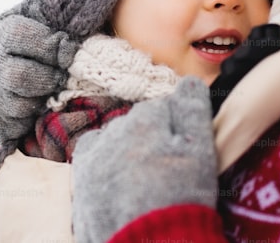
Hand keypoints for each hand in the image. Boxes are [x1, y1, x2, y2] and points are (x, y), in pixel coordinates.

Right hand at [0, 0, 79, 144]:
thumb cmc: (18, 43)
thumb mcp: (29, 19)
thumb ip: (50, 10)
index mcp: (0, 34)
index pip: (24, 38)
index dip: (53, 45)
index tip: (71, 49)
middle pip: (20, 76)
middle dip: (50, 76)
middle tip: (65, 74)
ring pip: (20, 104)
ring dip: (43, 98)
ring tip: (52, 88)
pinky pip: (18, 125)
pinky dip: (33, 117)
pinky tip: (39, 105)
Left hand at [71, 77, 216, 242]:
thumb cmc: (180, 198)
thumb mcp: (199, 150)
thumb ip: (192, 110)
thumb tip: (189, 81)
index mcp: (143, 120)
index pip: (163, 108)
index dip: (178, 128)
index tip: (186, 150)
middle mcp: (112, 132)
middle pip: (137, 124)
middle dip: (151, 138)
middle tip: (168, 169)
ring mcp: (92, 159)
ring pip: (113, 141)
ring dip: (127, 151)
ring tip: (146, 181)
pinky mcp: (80, 185)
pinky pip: (92, 161)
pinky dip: (105, 166)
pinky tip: (120, 184)